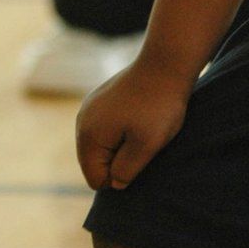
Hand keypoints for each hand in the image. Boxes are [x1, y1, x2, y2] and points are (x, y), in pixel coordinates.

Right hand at [77, 56, 192, 191]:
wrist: (166, 64)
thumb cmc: (159, 107)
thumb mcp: (147, 145)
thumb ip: (126, 170)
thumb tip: (114, 183)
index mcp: (88, 136)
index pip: (96, 180)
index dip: (121, 175)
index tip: (141, 154)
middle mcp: (82, 121)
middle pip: (96, 163)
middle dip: (120, 160)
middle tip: (144, 141)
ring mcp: (90, 108)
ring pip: (104, 145)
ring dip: (123, 145)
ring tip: (144, 128)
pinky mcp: (102, 100)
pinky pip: (108, 129)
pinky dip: (123, 130)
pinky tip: (140, 117)